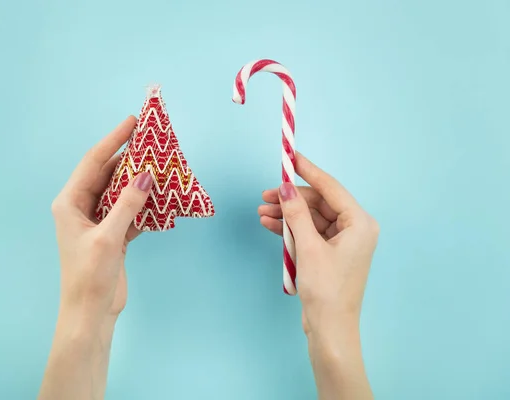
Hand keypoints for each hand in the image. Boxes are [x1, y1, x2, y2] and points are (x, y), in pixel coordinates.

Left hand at [51, 115, 152, 319]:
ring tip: (160, 163)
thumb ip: (127, 204)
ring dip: (138, 180)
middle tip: (152, 140)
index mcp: (70, 202)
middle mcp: (81, 207)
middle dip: (128, 157)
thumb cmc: (91, 275)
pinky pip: (129, 210)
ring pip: (119, 191)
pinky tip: (161, 197)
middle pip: (107, 173)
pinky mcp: (112, 234)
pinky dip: (143, 204)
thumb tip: (146, 175)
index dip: (113, 140)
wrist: (90, 312)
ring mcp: (97, 220)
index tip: (133, 122)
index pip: (93, 162)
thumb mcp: (109, 237)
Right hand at [258, 151, 376, 398]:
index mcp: (360, 223)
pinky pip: (309, 233)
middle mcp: (355, 228)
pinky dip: (291, 229)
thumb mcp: (308, 247)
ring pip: (311, 218)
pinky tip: (270, 225)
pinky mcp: (329, 254)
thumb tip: (286, 186)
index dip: (308, 171)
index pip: (331, 188)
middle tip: (265, 195)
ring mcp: (342, 242)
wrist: (329, 329)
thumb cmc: (325, 289)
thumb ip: (296, 214)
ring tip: (262, 212)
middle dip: (291, 199)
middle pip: (319, 203)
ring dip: (287, 215)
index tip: (290, 156)